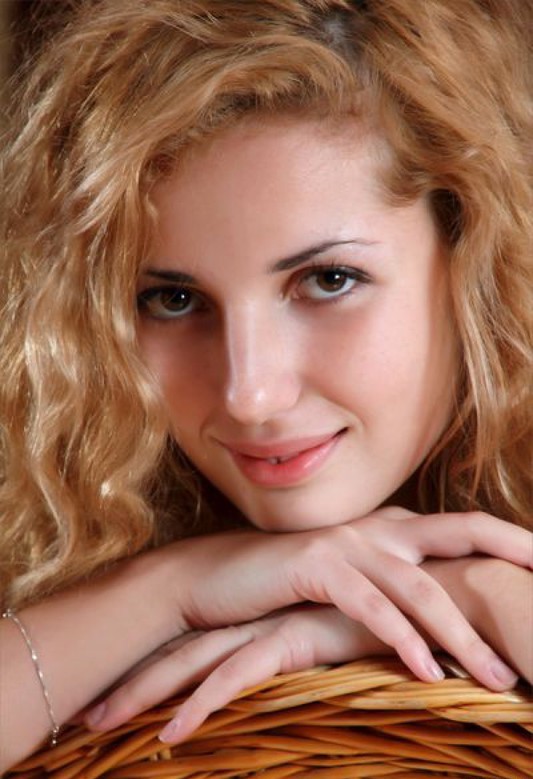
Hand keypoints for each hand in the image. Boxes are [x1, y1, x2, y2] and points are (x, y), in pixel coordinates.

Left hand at [87, 604, 385, 740]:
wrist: (420, 581)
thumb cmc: (380, 611)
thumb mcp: (332, 632)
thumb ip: (306, 644)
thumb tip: (283, 664)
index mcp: (258, 614)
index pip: (193, 642)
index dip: (153, 666)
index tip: (117, 692)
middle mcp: (254, 615)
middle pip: (179, 649)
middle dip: (133, 681)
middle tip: (89, 715)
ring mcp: (268, 623)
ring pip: (192, 662)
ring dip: (145, 694)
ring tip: (100, 724)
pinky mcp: (291, 636)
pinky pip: (236, 677)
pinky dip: (202, 708)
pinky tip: (172, 737)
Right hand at [167, 508, 529, 678]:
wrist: (214, 576)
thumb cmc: (289, 586)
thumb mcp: (350, 582)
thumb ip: (392, 588)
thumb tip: (440, 620)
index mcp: (391, 528)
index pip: (463, 530)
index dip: (509, 540)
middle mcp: (378, 527)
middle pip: (460, 534)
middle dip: (511, 553)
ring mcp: (348, 543)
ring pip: (421, 584)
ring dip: (462, 633)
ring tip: (498, 678)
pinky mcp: (315, 566)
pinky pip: (370, 605)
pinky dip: (401, 638)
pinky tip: (426, 671)